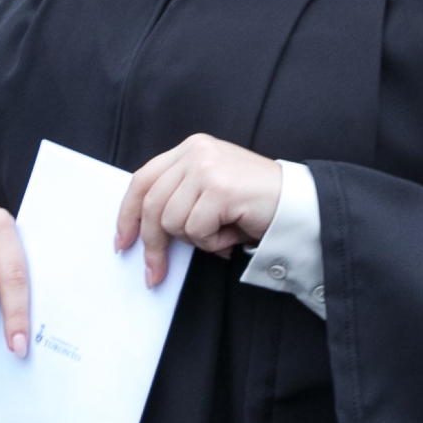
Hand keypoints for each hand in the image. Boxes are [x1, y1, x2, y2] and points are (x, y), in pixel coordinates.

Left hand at [112, 135, 282, 286]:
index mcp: (190, 149)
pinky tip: (232, 234)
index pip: (143, 179)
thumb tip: (145, 234)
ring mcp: (207, 167)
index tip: (123, 241)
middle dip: (152, 245)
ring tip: (222, 234)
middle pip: (152, 204)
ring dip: (196, 240)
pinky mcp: (218, 188)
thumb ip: (179, 199)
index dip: (128, 214)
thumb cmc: (255, 204)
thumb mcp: (209, 192)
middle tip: (155, 273)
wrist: (300, 204)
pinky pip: (196, 230)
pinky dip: (213, 242)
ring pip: (172, 221)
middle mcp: (195, 152)